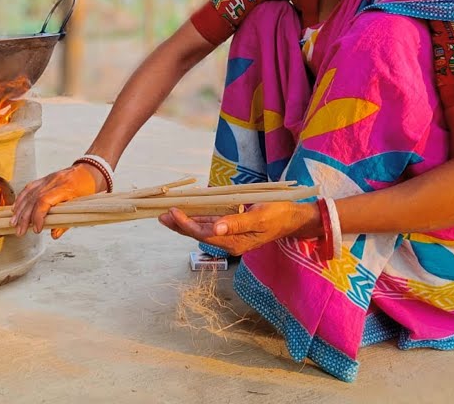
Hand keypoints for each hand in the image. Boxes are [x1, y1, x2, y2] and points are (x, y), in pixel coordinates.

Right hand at [9, 162, 102, 237]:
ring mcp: (47, 179)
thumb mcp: (82, 206)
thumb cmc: (89, 188)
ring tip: (14, 223)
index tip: (36, 230)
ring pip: (28, 194)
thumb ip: (67, 221)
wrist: (90, 169)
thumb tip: (54, 235)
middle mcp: (53, 181)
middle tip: (20, 231)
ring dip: (19, 209)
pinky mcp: (44, 179)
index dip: (38, 216)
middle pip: (33, 199)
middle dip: (25, 217)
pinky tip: (15, 208)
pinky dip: (21, 199)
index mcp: (65, 188)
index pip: (44, 201)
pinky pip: (29, 188)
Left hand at [157, 202, 320, 255]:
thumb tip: (216, 229)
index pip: (203, 234)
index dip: (186, 224)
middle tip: (160, 215)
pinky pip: (210, 224)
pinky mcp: (231, 227)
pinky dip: (197, 218)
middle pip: (198, 234)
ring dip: (185, 222)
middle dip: (179, 225)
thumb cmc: (278, 215)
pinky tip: (186, 213)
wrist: (293, 218)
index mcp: (234, 242)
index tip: (174, 211)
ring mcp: (230, 234)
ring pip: (202, 228)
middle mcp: (229, 241)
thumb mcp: (259, 218)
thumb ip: (237, 223)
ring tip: (167, 215)